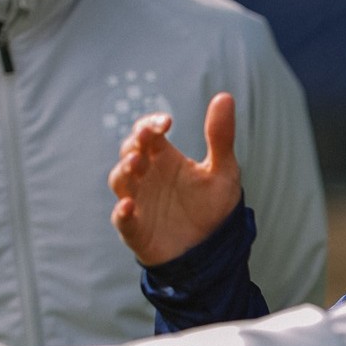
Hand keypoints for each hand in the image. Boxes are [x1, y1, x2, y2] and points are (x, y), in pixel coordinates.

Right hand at [109, 93, 242, 265]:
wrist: (214, 249)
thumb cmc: (214, 206)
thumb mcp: (223, 170)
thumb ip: (220, 136)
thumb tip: (225, 96)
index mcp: (164, 158)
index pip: (146, 133)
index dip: (150, 124)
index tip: (166, 122)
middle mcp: (147, 176)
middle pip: (129, 152)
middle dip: (134, 145)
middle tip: (146, 140)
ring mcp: (138, 201)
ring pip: (120, 181)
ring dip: (125, 170)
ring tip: (137, 163)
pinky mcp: (137, 229)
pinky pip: (123, 220)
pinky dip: (122, 213)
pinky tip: (129, 207)